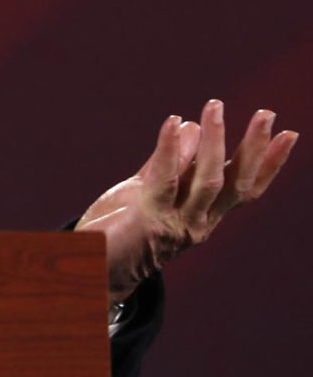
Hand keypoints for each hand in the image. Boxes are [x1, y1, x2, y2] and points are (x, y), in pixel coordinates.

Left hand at [77, 100, 296, 302]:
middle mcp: (197, 223)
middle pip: (236, 184)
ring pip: (208, 179)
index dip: (269, 163)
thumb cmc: (115, 230)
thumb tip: (189, 126)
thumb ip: (166, 163)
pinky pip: (165, 178)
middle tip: (266, 114)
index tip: (290, 135)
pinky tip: (173, 122)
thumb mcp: (144, 192)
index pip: (245, 188)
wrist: (86, 269)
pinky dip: (170, 147)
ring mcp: (176, 222)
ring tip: (215, 107)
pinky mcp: (149, 217)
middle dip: (254, 148)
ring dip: (214, 140)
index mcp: (202, 216)